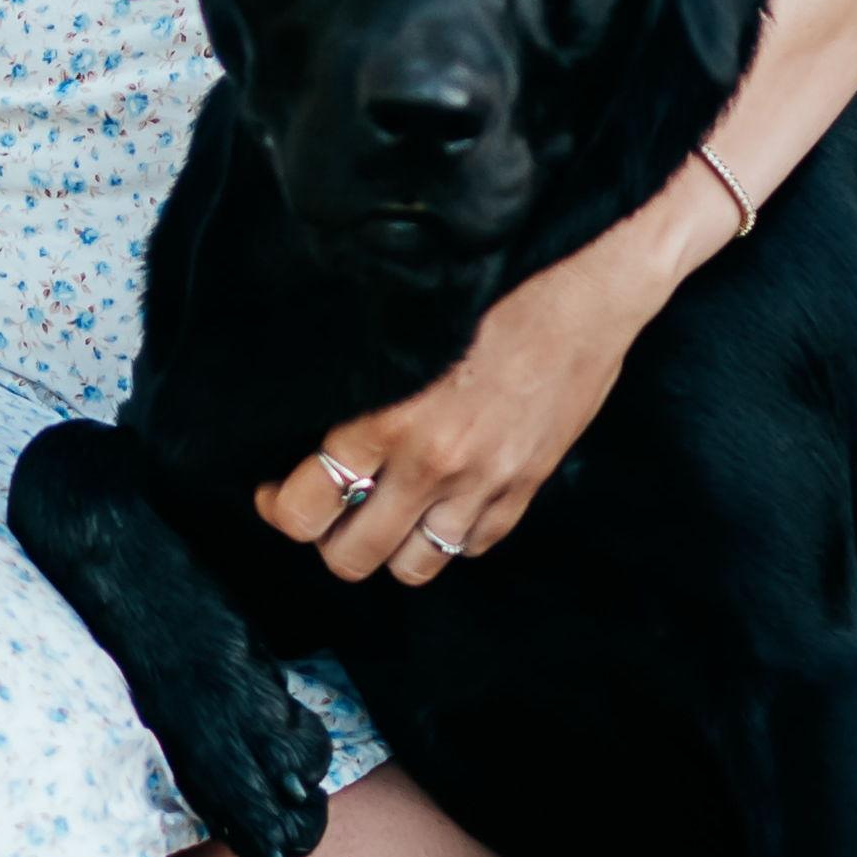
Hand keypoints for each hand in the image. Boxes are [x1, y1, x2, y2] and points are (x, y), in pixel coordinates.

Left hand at [255, 226, 669, 586]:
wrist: (581, 291)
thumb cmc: (489, 291)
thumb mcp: (401, 328)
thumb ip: (362, 385)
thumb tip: (318, 421)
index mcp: (387, 419)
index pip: (307, 506)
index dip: (280, 509)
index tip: (276, 494)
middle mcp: (431, 465)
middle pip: (352, 556)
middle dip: (329, 540)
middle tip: (326, 512)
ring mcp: (482, 485)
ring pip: (412, 566)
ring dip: (390, 547)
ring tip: (384, 516)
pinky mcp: (524, 490)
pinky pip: (472, 548)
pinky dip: (450, 537)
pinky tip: (441, 504)